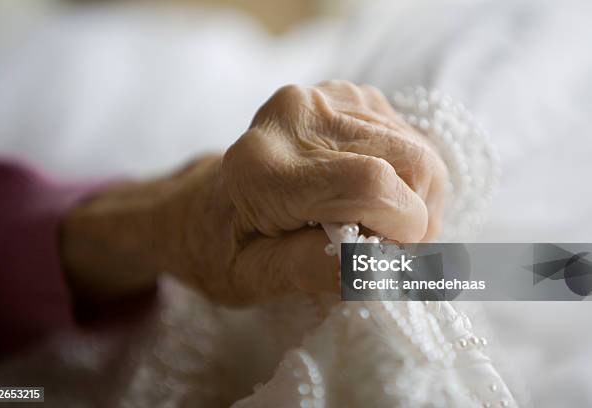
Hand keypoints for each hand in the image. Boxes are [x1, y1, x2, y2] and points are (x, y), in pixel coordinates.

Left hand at [61, 81, 446, 305]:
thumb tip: (383, 268)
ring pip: (419, 148)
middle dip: (417, 216)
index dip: (403, 228)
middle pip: (410, 161)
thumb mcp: (254, 279)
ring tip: (374, 223)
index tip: (386, 258)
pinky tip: (373, 194)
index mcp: (264, 167)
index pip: (372, 184)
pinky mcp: (345, 94)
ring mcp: (323, 96)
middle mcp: (294, 115)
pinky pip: (409, 136)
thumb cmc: (224, 249)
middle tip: (384, 247)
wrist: (203, 207)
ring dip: (415, 198)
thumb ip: (314, 272)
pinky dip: (407, 176)